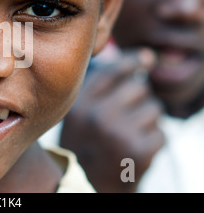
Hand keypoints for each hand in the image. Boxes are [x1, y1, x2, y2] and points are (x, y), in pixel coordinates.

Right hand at [60, 48, 164, 192]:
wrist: (87, 185)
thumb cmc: (87, 143)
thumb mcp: (82, 112)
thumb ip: (108, 83)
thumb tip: (148, 57)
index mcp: (80, 103)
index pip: (113, 70)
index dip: (132, 62)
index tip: (145, 59)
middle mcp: (97, 115)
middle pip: (139, 87)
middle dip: (138, 100)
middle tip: (125, 117)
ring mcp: (119, 134)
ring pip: (154, 109)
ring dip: (147, 121)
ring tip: (128, 135)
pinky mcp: (138, 152)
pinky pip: (161, 133)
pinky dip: (152, 142)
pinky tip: (134, 150)